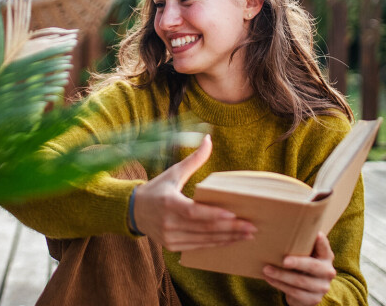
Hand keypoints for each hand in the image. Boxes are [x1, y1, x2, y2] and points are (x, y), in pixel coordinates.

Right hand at [133, 134, 256, 250]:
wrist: (134, 210)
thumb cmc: (158, 188)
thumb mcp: (174, 172)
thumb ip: (194, 159)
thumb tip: (209, 139)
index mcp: (169, 203)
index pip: (194, 212)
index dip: (214, 215)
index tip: (235, 216)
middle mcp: (168, 223)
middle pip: (204, 229)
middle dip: (230, 229)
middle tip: (252, 227)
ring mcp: (169, 237)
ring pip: (203, 241)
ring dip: (227, 239)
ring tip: (247, 236)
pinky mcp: (172, 246)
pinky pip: (197, 247)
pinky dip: (215, 244)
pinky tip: (231, 241)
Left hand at [262, 232, 336, 305]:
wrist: (306, 292)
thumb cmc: (302, 266)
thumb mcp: (306, 255)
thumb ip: (301, 245)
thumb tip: (279, 229)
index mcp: (326, 256)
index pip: (324, 246)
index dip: (321, 241)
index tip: (316, 234)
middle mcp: (328, 271)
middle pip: (312, 266)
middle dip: (297, 262)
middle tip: (283, 260)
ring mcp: (322, 287)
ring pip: (300, 281)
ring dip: (281, 275)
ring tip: (266, 269)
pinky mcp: (313, 299)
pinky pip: (294, 292)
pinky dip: (279, 285)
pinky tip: (269, 279)